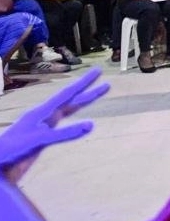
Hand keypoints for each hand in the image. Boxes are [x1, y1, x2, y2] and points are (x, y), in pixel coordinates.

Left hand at [1, 68, 108, 182]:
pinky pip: (64, 126)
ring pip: (68, 111)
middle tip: (106, 83)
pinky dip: (76, 122)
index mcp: (41, 112)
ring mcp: (43, 127)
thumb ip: (64, 133)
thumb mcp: (39, 140)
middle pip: (70, 100)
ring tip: (96, 96)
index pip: (67, 94)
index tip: (98, 71)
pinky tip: (82, 123)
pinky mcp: (42, 138)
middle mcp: (44, 116)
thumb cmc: (11, 149)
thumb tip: (91, 125)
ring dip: (83, 103)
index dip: (83, 83)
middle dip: (88, 91)